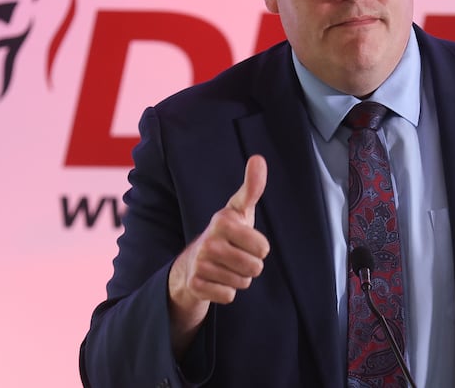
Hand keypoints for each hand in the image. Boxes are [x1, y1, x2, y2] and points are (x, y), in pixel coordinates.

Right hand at [168, 155, 269, 349]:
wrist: (192, 262)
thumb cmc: (225, 233)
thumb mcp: (239, 210)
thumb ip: (252, 187)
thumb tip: (259, 158)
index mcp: (223, 221)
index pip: (263, 248)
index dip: (260, 248)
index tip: (245, 241)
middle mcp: (209, 241)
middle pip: (255, 268)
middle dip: (251, 266)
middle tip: (236, 257)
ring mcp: (200, 264)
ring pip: (243, 282)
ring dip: (239, 278)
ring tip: (225, 267)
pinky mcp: (195, 285)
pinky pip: (229, 296)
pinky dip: (226, 292)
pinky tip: (216, 280)